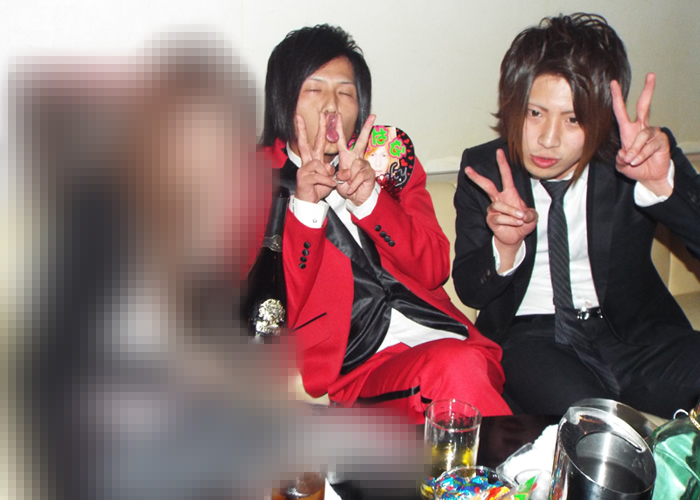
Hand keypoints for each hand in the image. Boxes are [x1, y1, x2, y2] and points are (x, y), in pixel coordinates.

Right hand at [295, 113, 336, 203]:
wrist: (309, 202)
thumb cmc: (318, 189)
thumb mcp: (328, 178)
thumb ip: (330, 170)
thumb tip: (328, 166)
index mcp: (314, 160)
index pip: (315, 142)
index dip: (318, 129)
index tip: (320, 116)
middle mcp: (307, 162)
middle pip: (306, 143)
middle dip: (304, 129)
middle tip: (303, 117)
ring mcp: (304, 169)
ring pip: (319, 164)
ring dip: (327, 174)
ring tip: (330, 182)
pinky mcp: (304, 178)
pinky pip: (320, 176)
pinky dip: (327, 181)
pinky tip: (330, 185)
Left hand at [334, 114, 376, 205]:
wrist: (356, 199)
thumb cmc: (347, 187)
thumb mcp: (338, 180)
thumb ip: (340, 174)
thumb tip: (345, 173)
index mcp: (346, 156)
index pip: (341, 141)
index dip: (338, 129)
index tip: (337, 116)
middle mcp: (356, 158)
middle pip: (362, 140)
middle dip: (367, 128)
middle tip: (373, 117)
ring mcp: (364, 165)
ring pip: (356, 165)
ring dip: (349, 178)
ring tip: (348, 185)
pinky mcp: (369, 173)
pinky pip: (359, 176)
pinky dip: (353, 184)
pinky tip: (352, 188)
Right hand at [465, 149, 536, 257]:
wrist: (516, 238)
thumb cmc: (523, 223)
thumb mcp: (532, 217)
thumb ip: (531, 214)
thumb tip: (524, 214)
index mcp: (510, 193)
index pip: (506, 176)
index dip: (502, 163)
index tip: (499, 151)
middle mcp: (499, 199)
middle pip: (487, 185)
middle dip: (477, 177)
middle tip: (467, 170)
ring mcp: (493, 209)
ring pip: (498, 205)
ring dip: (512, 212)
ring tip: (520, 219)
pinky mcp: (490, 219)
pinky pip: (498, 217)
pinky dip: (509, 221)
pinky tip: (515, 224)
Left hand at [611, 73, 671, 196]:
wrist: (649, 177)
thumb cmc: (635, 168)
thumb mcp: (621, 165)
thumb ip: (619, 159)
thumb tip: (623, 153)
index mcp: (628, 130)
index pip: (621, 111)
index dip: (617, 97)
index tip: (613, 83)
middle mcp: (641, 128)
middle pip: (644, 106)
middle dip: (648, 90)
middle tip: (651, 75)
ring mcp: (652, 133)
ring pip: (640, 136)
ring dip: (634, 150)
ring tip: (632, 161)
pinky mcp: (661, 140)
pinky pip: (649, 146)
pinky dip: (641, 155)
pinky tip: (638, 161)